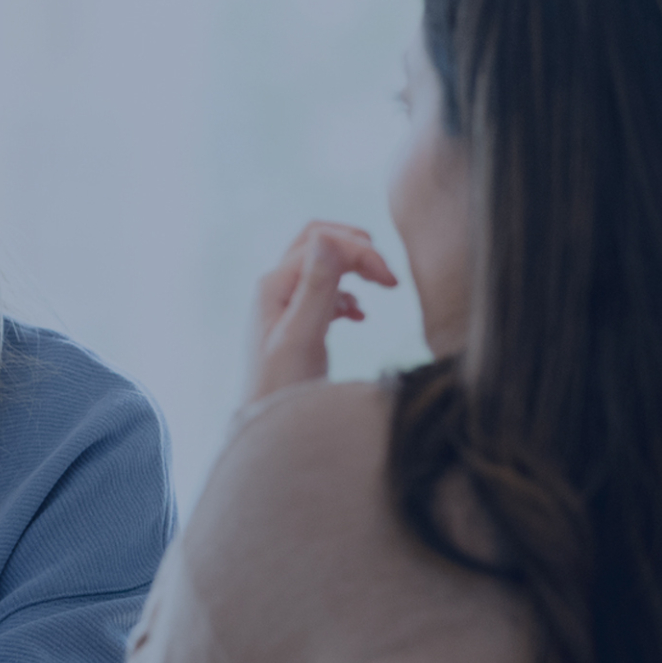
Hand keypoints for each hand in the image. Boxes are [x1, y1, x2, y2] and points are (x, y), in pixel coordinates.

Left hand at [248, 221, 397, 403]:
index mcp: (274, 284)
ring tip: (381, 291)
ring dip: (354, 271)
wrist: (269, 425)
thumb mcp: (303, 334)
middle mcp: (276, 288)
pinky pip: (324, 293)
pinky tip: (359, 316)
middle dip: (357, 250)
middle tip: (387, 277)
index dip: (361, 254)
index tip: (391, 283)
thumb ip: (316, 287)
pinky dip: (346, 295)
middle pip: (320, 243)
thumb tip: (328, 237)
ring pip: (323, 266)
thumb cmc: (282, 385)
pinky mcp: (297, 324)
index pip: (323, 242)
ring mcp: (285, 305)